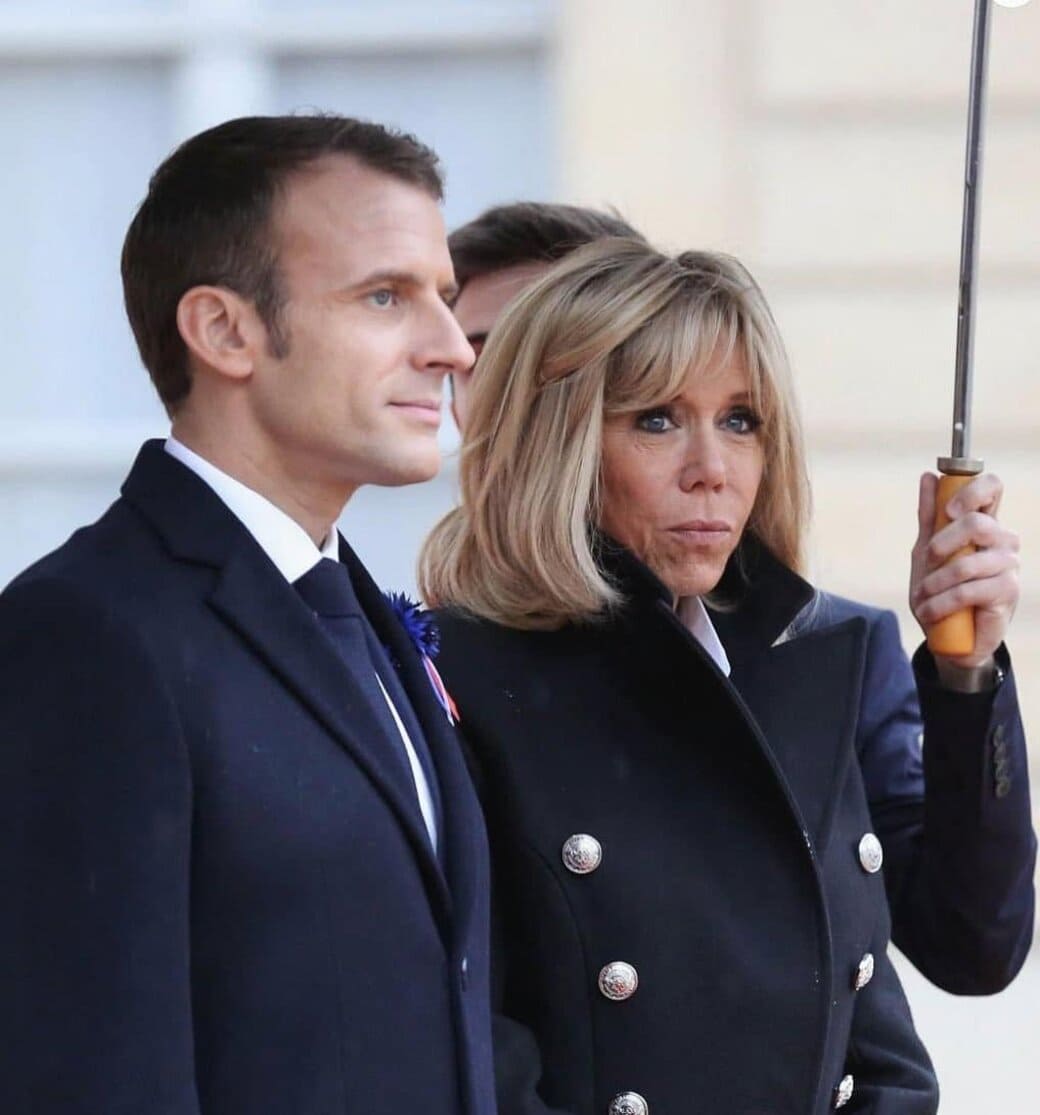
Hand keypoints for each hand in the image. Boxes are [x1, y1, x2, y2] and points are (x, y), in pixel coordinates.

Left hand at [910, 472, 1019, 669]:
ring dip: (934, 583)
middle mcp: (1003, 539)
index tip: (950, 509)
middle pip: (976, 523)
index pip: (993, 487)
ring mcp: (1009, 565)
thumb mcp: (927, 549)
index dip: (972, 490)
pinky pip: (970, 590)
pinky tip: (929, 611)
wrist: (948, 633)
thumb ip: (929, 515)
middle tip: (927, 559)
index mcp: (985, 523)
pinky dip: (941, 602)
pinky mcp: (1007, 591)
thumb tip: (929, 476)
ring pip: (967, 563)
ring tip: (921, 597)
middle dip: (942, 543)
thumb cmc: (941, 587)